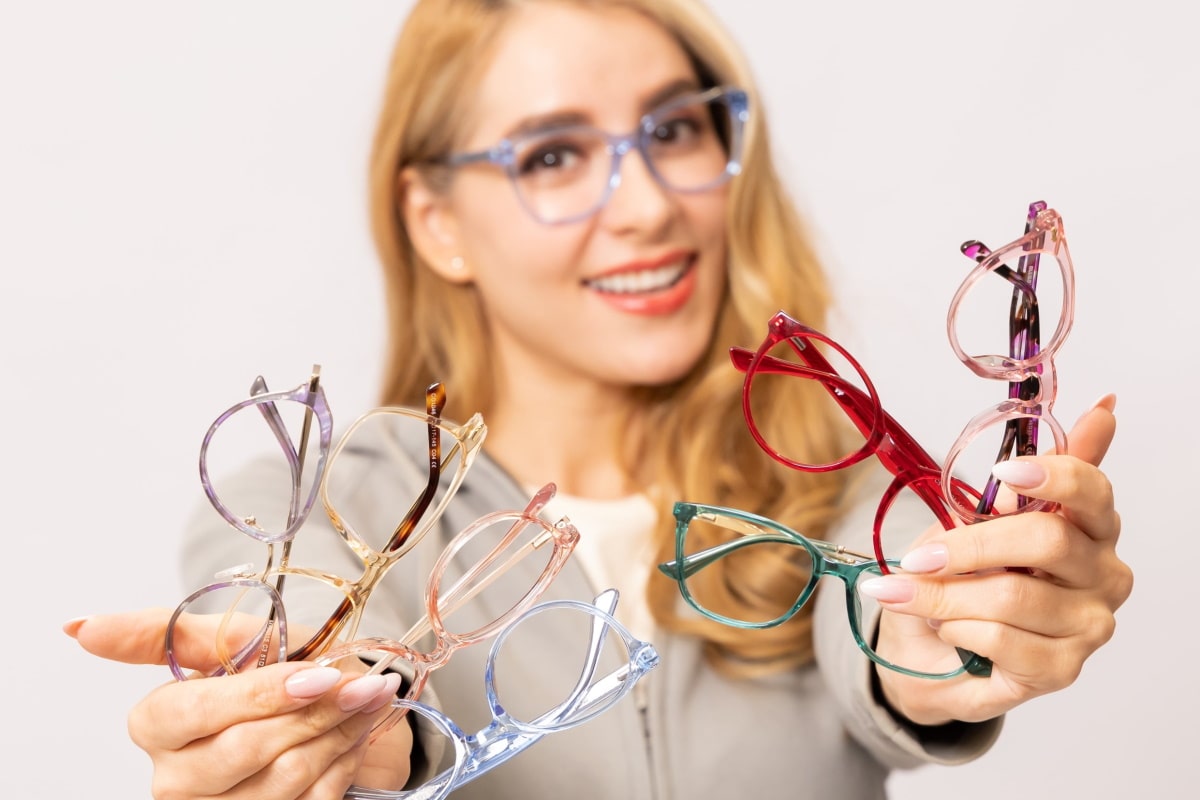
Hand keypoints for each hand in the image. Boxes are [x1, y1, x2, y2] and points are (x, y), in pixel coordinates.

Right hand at [66, 608, 413, 798]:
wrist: (346, 708)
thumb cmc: (293, 669)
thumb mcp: (238, 635)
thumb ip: (162, 632)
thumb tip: (77, 626)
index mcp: (158, 724)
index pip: (188, 714)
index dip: (257, 695)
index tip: (317, 674)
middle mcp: (176, 778)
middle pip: (241, 751)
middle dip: (310, 713)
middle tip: (355, 683)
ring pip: (280, 780)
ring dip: (335, 735)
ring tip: (360, 703)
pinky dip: (342, 764)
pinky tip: (350, 738)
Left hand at [867, 394, 1131, 724]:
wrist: (930, 650)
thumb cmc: (962, 577)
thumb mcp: (975, 519)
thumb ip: (1027, 477)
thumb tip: (1104, 408)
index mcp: (1088, 523)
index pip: (1092, 489)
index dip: (1053, 476)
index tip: (1005, 473)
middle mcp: (1102, 572)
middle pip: (1045, 541)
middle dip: (966, 547)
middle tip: (916, 556)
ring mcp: (1090, 624)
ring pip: (1012, 595)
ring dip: (946, 595)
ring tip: (915, 596)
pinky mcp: (1063, 668)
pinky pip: (1002, 639)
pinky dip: (958, 629)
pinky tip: (948, 628)